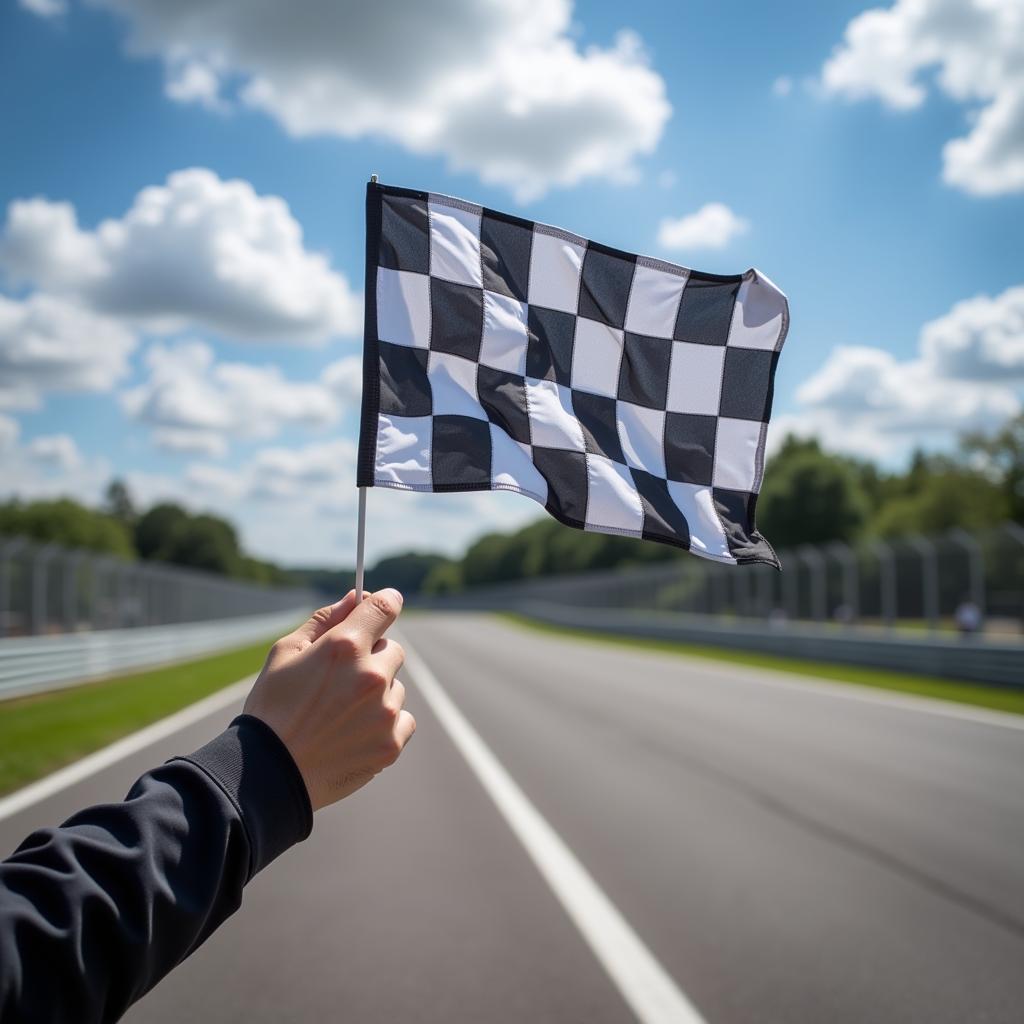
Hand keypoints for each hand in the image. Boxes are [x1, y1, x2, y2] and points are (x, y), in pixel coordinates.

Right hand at [243, 589, 415, 810]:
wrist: (269, 774)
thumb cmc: (271, 709)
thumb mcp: (285, 653)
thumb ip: (324, 620)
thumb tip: (354, 598)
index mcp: (344, 646)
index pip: (385, 606)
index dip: (385, 603)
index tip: (383, 606)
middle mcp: (371, 675)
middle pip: (393, 649)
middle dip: (373, 657)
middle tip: (342, 679)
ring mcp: (385, 711)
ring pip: (396, 688)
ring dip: (378, 694)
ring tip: (340, 714)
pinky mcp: (391, 743)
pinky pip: (404, 719)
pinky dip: (386, 724)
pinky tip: (355, 732)